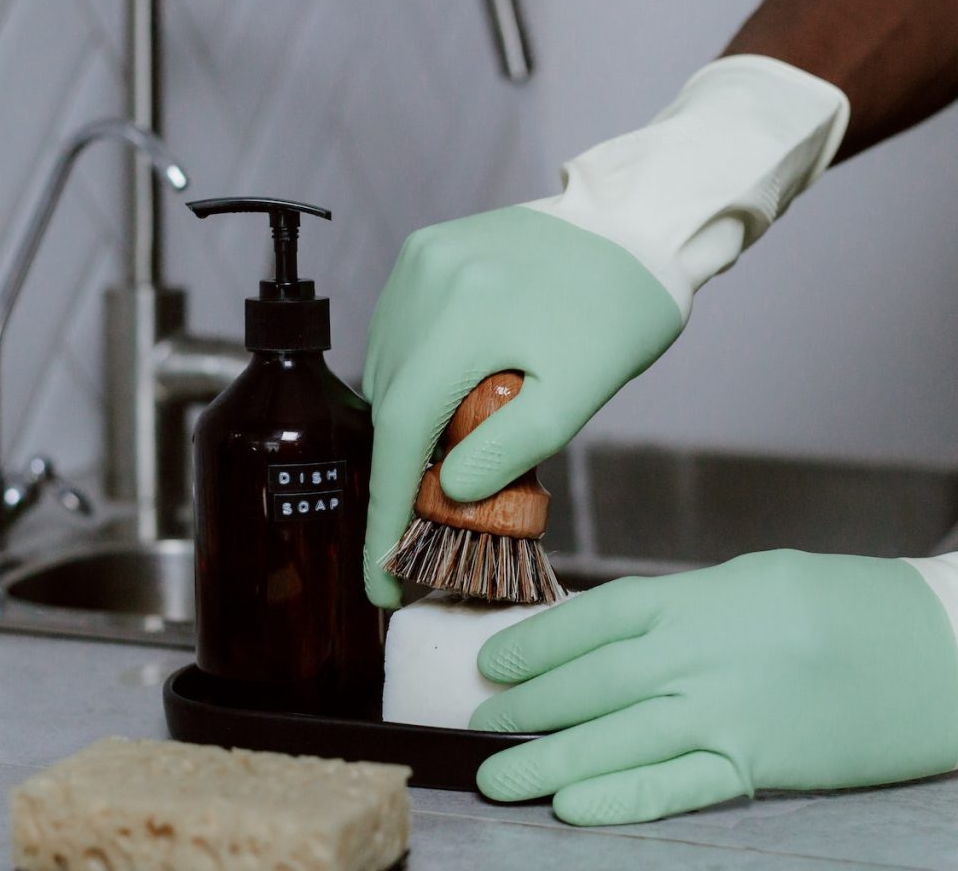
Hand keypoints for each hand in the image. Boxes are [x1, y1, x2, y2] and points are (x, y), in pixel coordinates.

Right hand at [361, 207, 682, 606]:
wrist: (633, 226)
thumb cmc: (620, 312)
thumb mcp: (580, 393)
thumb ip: (509, 448)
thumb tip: (447, 489)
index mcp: (465, 312)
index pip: (401, 430)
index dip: (386, 511)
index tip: (381, 579)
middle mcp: (426, 279)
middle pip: (389, 401)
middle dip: (402, 475)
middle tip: (427, 528)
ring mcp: (419, 261)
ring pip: (387, 369)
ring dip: (406, 425)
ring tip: (445, 461)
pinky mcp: (423, 252)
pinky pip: (397, 334)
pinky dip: (412, 378)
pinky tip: (446, 397)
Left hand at [471, 549, 957, 824]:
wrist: (934, 647)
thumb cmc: (840, 601)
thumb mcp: (749, 580)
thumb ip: (681, 606)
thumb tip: (613, 634)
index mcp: (695, 597)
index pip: (592, 620)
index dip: (534, 642)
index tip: (490, 660)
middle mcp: (698, 654)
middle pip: (590, 683)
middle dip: (526, 705)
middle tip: (477, 722)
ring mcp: (725, 713)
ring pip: (615, 739)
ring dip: (547, 761)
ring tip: (495, 775)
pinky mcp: (758, 766)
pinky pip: (676, 785)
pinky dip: (620, 799)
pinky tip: (571, 807)